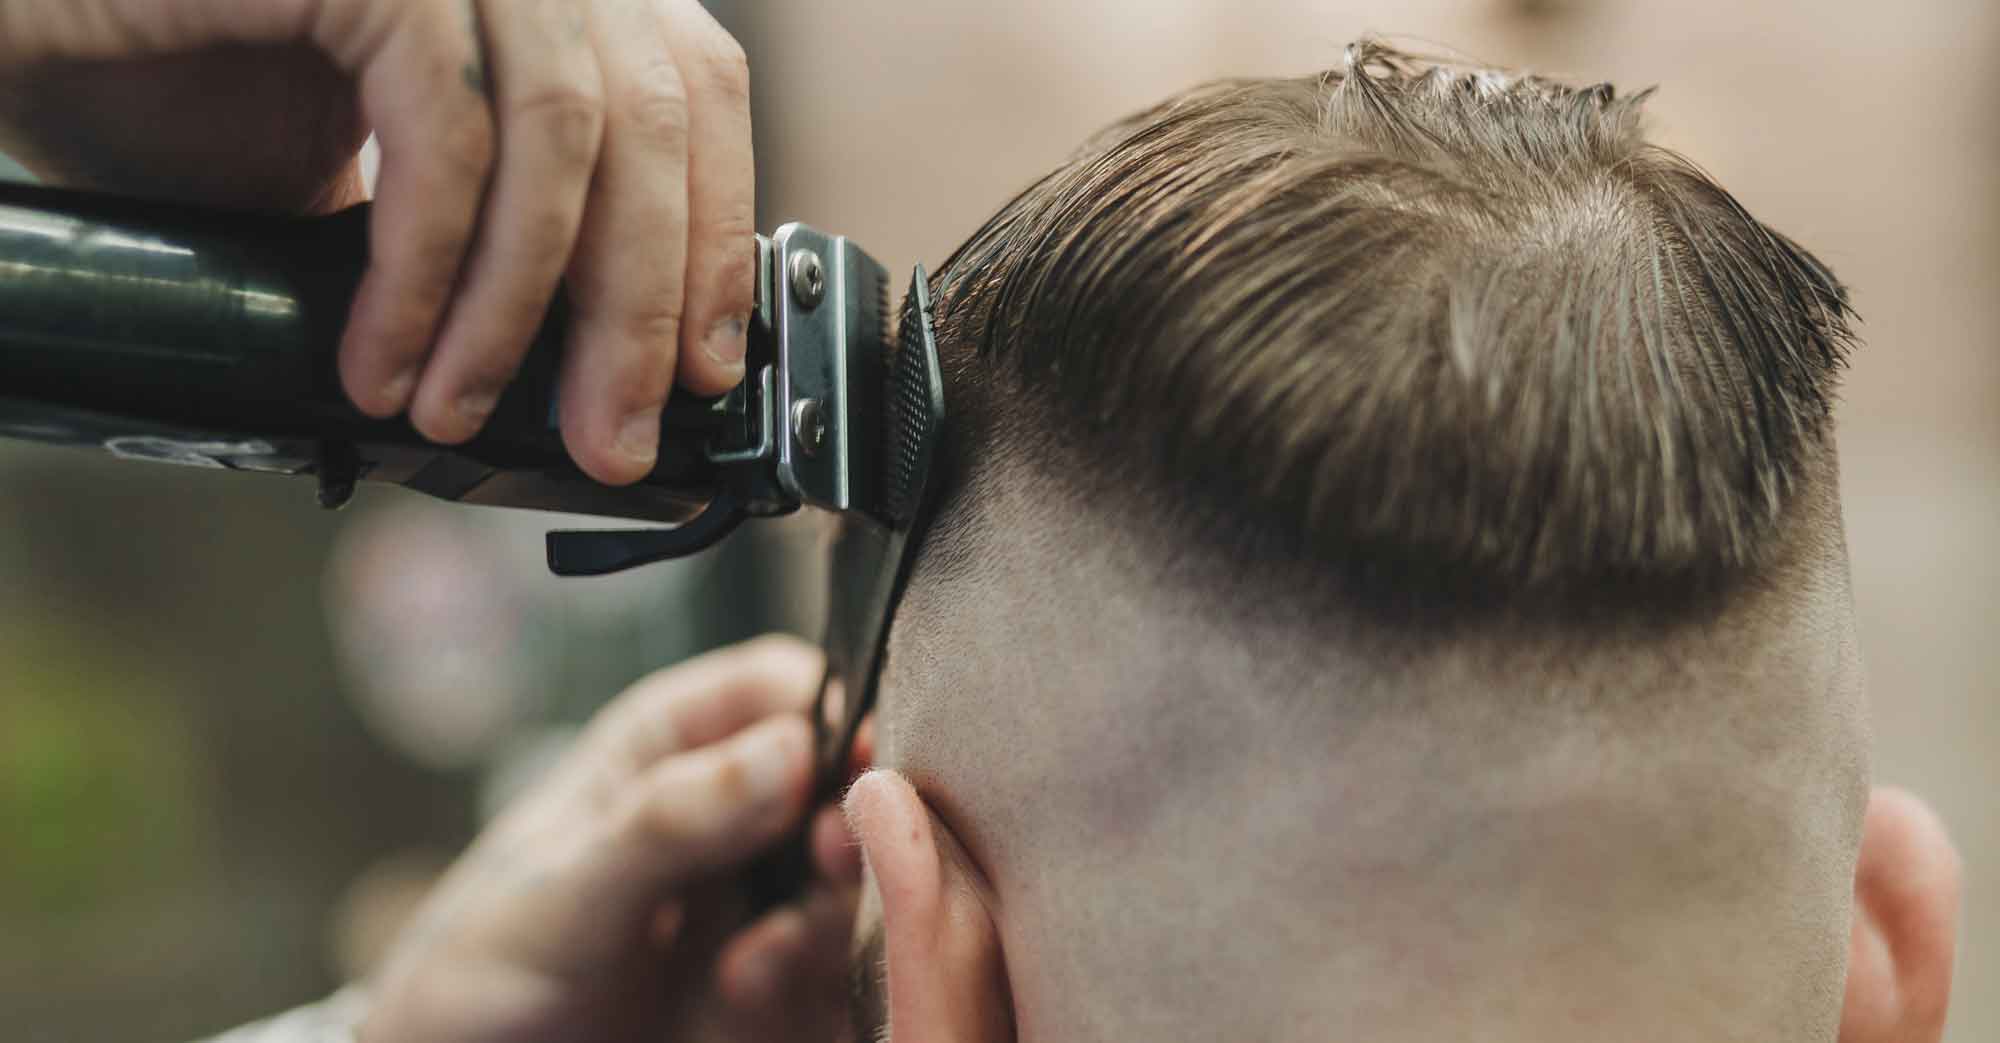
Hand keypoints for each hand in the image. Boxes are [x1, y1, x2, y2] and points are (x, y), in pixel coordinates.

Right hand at [0, 0, 756, 484]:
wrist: (22, 33)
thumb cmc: (177, 82)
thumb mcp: (393, 169)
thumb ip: (506, 220)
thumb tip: (605, 361)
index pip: (692, 87)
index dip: (714, 233)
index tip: (704, 369)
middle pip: (647, 119)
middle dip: (638, 307)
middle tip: (613, 439)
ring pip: (563, 132)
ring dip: (520, 307)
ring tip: (458, 414)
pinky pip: (446, 129)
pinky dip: (425, 270)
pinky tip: (383, 359)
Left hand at [360, 636, 861, 1042]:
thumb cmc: (478, 968)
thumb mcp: (560, 888)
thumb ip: (666, 819)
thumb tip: (785, 750)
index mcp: (667, 749)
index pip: (777, 689)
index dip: (828, 711)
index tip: (855, 757)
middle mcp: (728, 819)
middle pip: (837, 790)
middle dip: (846, 827)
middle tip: (829, 860)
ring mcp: (755, 906)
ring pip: (846, 886)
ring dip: (823, 918)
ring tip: (750, 963)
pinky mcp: (773, 991)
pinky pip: (828, 976)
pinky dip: (804, 989)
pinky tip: (736, 999)